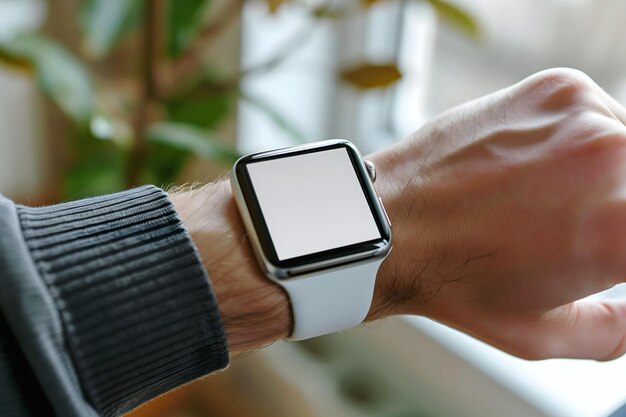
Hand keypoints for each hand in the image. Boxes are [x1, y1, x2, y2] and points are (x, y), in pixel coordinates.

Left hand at [369, 68, 625, 359]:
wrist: (392, 219)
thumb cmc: (453, 278)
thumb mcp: (541, 334)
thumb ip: (615, 332)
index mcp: (621, 230)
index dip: (620, 244)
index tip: (604, 245)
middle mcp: (613, 160)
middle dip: (619, 210)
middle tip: (581, 225)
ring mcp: (584, 116)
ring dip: (610, 173)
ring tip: (554, 199)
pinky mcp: (558, 88)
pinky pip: (598, 114)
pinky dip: (583, 139)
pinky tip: (539, 166)